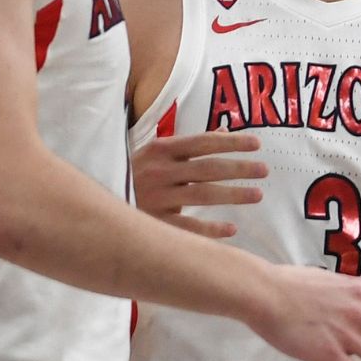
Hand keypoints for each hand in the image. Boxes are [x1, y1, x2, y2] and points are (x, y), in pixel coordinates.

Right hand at [133, 132, 267, 237]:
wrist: (96, 205)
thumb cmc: (135, 175)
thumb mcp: (157, 154)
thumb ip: (189, 145)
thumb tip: (224, 130)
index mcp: (160, 150)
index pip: (202, 143)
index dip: (231, 143)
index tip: (257, 144)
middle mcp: (158, 172)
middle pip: (207, 169)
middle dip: (239, 168)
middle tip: (264, 170)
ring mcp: (155, 198)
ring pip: (202, 196)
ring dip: (233, 195)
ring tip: (257, 195)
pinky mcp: (153, 223)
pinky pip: (188, 228)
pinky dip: (211, 229)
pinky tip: (232, 228)